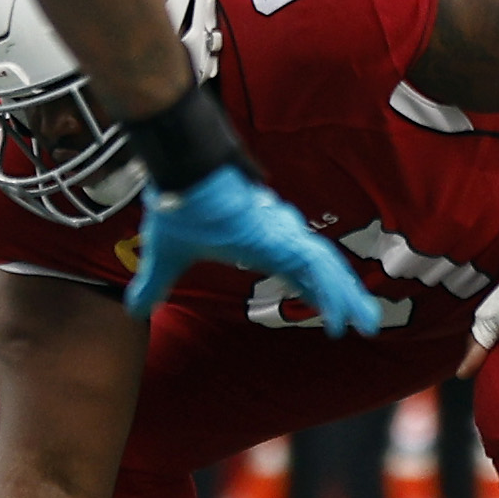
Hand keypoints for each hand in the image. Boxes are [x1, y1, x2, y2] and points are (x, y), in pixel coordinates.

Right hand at [128, 164, 380, 332]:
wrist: (179, 173)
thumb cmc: (175, 206)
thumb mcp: (163, 258)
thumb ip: (154, 285)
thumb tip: (133, 310)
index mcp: (258, 242)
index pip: (295, 271)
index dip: (314, 290)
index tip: (329, 311)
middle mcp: (277, 237)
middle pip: (320, 269)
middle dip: (344, 295)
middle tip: (364, 321)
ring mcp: (283, 235)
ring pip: (326, 269)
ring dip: (347, 297)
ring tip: (365, 324)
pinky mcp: (281, 236)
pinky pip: (315, 269)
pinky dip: (331, 294)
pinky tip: (341, 318)